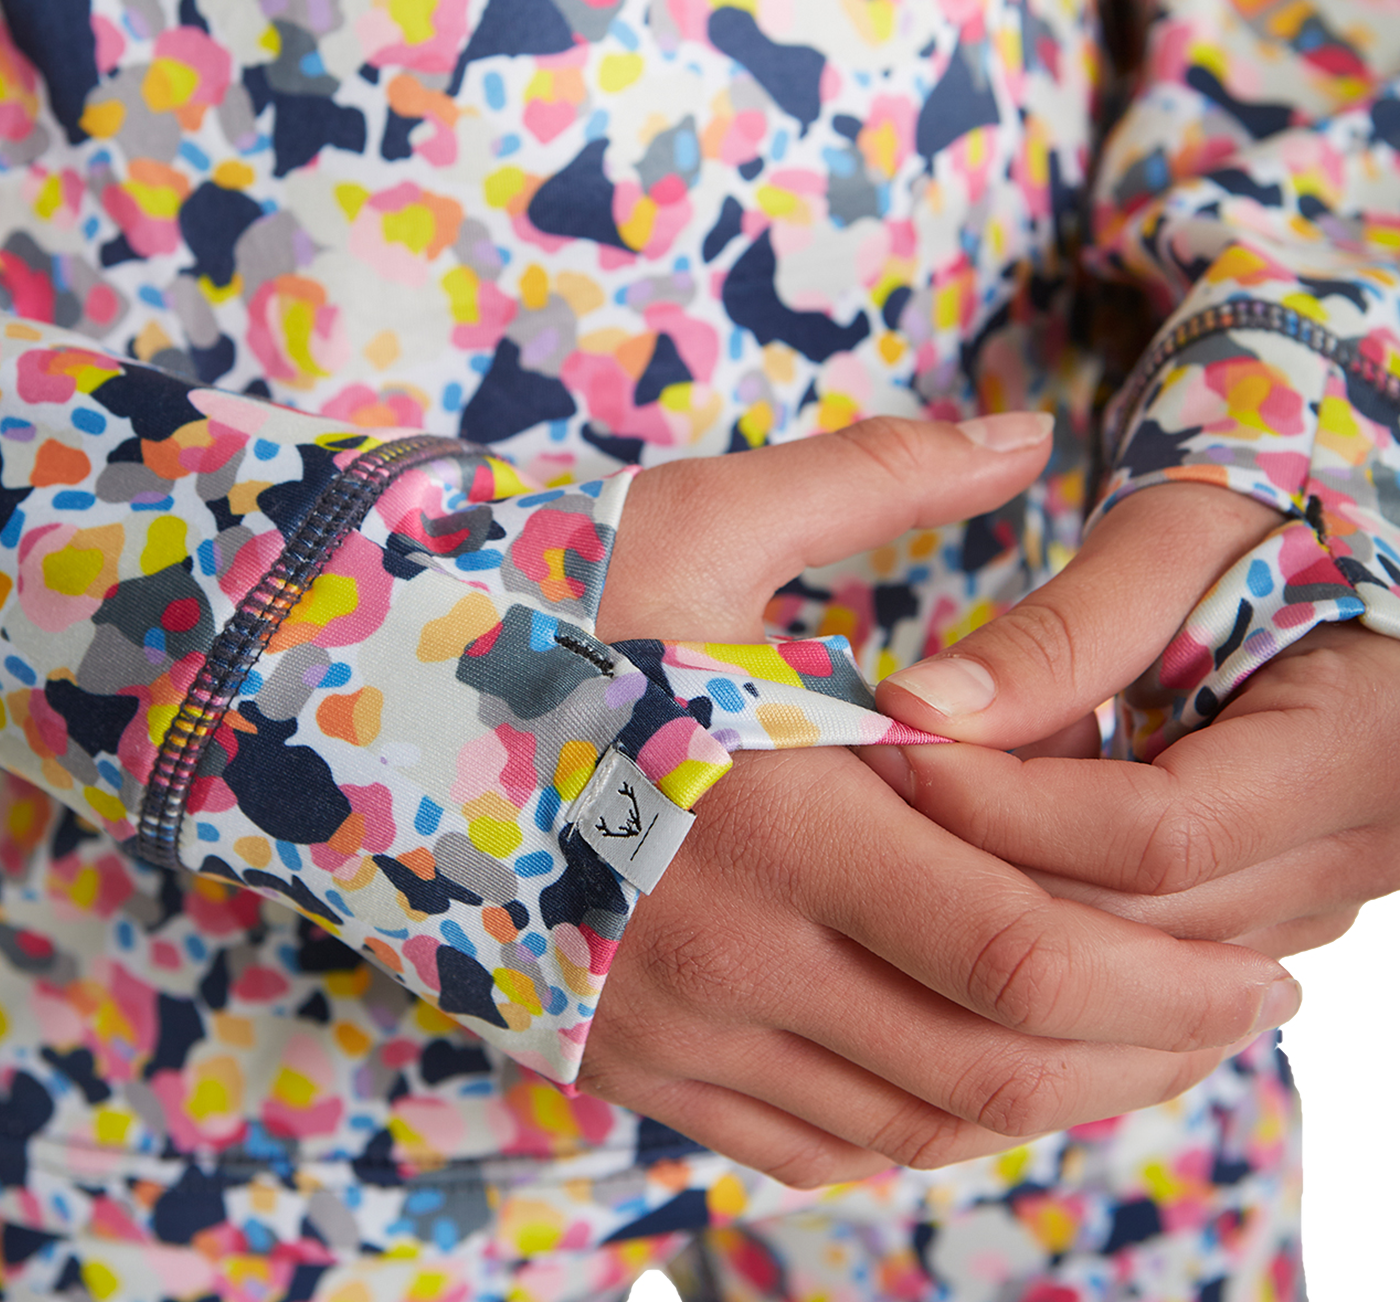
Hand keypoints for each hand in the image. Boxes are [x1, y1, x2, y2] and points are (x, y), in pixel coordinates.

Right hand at [580, 426, 1300, 1187]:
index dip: (1164, 979)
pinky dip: (926, 1127)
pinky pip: (814, 1146)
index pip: (1014, 949)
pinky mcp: (630, 1065)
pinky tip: (972, 1072)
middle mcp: (727, 956)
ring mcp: (670, 1032)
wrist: (323, 700)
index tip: (1252, 960)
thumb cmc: (522, 596)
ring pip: (914, 1128)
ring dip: (1051, 1101)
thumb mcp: (697, 519)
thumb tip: (1023, 431)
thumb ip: (877, 476)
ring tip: (1136, 1042)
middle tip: (1235, 1015)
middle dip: (1148, 1056)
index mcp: (767, 817)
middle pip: (992, 1069)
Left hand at [864, 482, 1399, 970]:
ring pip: (1135, 954)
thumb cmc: (1274, 516)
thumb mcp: (1176, 538)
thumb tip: (919, 710)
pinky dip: (1057, 895)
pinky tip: (999, 817)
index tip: (899, 746)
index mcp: (1363, 747)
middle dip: (991, 855)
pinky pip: (1147, 948)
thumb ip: (1060, 630)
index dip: (1010, 804)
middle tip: (880, 776)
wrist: (1358, 555)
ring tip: (939, 783)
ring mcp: (1326, 899)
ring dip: (1017, 882)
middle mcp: (1365, 851)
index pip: (1159, 834)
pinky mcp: (1281, 912)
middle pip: (1139, 915)